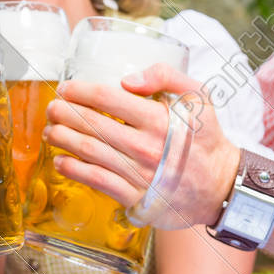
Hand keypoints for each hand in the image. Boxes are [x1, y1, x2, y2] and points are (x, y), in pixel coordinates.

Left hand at [45, 63, 239, 229]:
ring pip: (87, 152)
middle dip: (62, 113)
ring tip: (50, 131)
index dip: (79, 91)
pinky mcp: (135, 198)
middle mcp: (146, 147)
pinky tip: (61, 161)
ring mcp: (139, 174)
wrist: (222, 187)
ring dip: (61, 139)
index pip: (106, 98)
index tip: (66, 89)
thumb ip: (167, 76)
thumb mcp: (199, 97)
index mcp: (159, 119)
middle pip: (90, 124)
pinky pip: (95, 181)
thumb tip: (127, 79)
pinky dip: (72, 170)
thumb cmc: (205, 139)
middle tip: (52, 109)